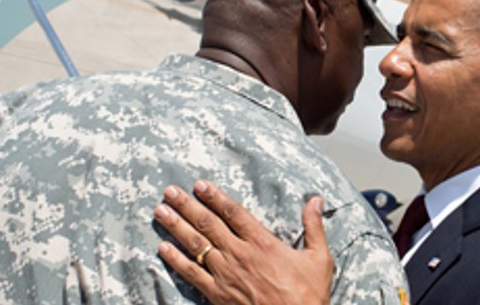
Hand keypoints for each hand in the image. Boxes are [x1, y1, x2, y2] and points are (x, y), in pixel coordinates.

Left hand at [155, 180, 333, 304]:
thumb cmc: (308, 295)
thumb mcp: (319, 258)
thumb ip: (314, 226)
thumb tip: (316, 200)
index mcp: (263, 243)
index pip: (234, 213)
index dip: (215, 197)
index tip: (200, 185)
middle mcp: (240, 254)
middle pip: (208, 223)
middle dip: (187, 205)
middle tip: (170, 191)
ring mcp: (226, 274)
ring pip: (195, 244)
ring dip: (176, 226)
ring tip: (160, 211)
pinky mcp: (217, 294)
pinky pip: (191, 273)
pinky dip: (175, 260)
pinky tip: (163, 248)